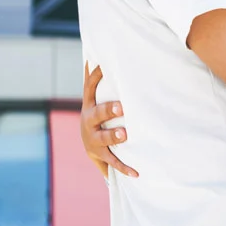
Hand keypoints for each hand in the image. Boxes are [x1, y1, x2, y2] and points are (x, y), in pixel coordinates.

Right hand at [81, 62, 137, 178]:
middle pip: (97, 115)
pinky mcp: (100, 155)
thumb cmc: (98, 114)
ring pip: (102, 138)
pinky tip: (137, 172)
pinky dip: (125, 167)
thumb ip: (94, 78)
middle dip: (108, 110)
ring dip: (113, 136)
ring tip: (125, 134)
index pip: (90, 88)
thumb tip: (94, 53)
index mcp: (90, 105)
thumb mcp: (95, 96)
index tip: (102, 66)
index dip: (95, 77)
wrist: (88, 144)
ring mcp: (93, 140)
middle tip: (121, 107)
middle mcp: (89, 122)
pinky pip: (113, 162)